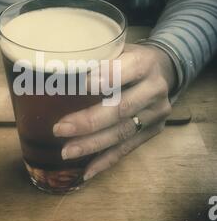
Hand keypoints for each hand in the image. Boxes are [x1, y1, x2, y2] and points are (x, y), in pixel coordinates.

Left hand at [53, 43, 175, 180]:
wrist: (164, 70)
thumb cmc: (130, 59)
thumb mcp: (118, 49)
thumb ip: (96, 59)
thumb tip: (57, 70)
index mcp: (144, 62)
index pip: (123, 71)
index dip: (102, 79)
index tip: (75, 86)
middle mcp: (154, 89)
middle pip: (121, 108)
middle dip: (89, 121)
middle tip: (60, 129)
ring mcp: (156, 113)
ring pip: (123, 133)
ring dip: (93, 144)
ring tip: (67, 152)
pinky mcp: (153, 131)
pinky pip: (128, 148)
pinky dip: (106, 160)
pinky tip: (87, 171)